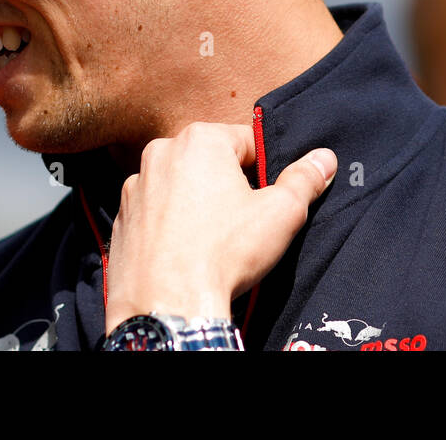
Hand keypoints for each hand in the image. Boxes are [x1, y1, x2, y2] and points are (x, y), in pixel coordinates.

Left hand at [105, 122, 336, 331]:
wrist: (167, 306)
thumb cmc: (222, 254)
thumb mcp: (281, 213)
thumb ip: (305, 179)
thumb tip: (323, 159)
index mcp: (200, 139)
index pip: (248, 142)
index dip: (265, 171)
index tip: (267, 200)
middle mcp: (161, 153)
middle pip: (212, 161)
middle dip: (230, 185)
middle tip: (243, 222)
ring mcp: (136, 186)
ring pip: (182, 185)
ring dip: (199, 203)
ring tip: (214, 240)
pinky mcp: (122, 219)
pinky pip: (157, 212)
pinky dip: (172, 225)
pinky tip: (188, 251)